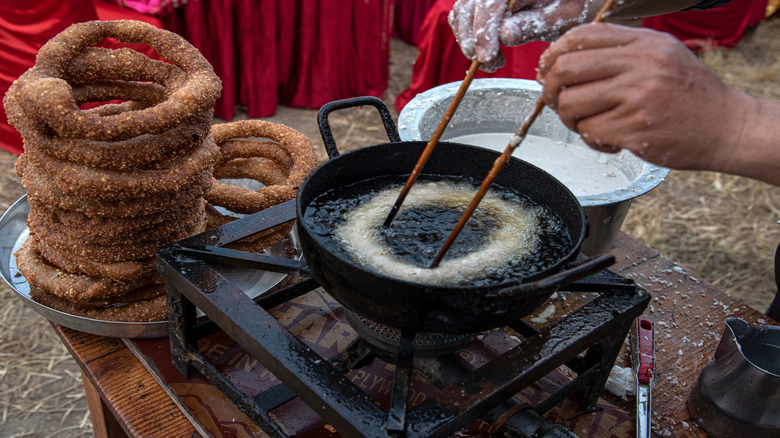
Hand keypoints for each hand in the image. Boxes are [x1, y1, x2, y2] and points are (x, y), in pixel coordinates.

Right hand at [448, 0, 603, 71]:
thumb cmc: (575, 5)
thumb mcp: (561, 17)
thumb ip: (532, 24)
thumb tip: (503, 35)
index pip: (490, 2)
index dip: (484, 30)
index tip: (487, 57)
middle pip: (469, 6)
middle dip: (474, 39)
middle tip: (490, 65)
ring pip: (462, 10)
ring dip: (469, 40)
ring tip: (492, 62)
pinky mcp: (485, 0)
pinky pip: (464, 13)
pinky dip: (469, 34)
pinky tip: (488, 51)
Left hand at [536, 23, 756, 175]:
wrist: (728, 128)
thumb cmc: (690, 95)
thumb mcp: (662, 55)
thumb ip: (621, 52)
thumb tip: (566, 59)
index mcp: (643, 43)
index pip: (580, 36)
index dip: (554, 55)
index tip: (548, 72)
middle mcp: (639, 64)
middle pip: (566, 70)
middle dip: (551, 90)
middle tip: (557, 103)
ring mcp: (637, 96)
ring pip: (571, 104)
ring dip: (570, 119)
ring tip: (588, 124)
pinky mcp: (635, 129)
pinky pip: (589, 132)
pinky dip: (592, 140)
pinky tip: (610, 140)